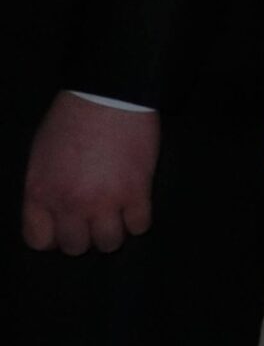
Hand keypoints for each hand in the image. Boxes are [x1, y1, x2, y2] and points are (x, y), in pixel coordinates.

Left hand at [21, 91, 159, 253]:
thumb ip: (44, 189)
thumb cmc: (71, 121)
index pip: (40, 241)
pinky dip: (138, 220)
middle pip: (76, 247)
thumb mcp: (40, 157)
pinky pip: (140, 226)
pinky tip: (136, 205)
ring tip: (117, 215)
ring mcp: (105, 202)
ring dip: (113, 232)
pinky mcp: (137, 193)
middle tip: (93, 218)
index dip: (54, 237)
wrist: (108, 98)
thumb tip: (55, 211)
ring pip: (110, 243)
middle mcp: (70, 204)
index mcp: (41, 194)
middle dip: (85, 235)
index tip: (65, 226)